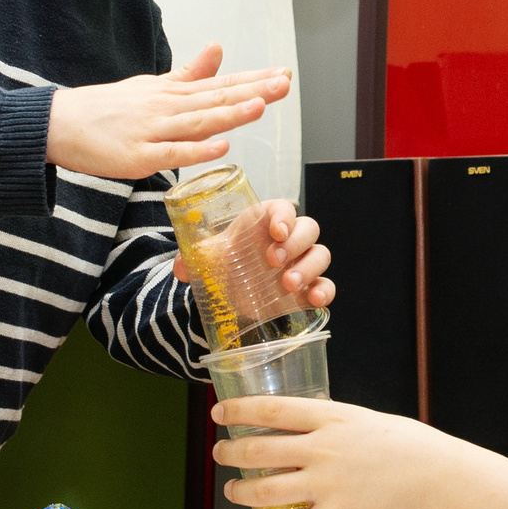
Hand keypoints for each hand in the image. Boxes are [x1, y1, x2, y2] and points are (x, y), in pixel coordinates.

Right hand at [47, 42, 289, 177]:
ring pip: (198, 122)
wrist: (58, 123)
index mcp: (173, 93)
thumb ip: (189, 73)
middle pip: (216, 98)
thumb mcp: (152, 85)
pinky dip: (196, 151)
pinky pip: (171, 154)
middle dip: (253, 91)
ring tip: (260, 106)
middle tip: (284, 83)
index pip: (220, 83)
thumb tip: (218, 48)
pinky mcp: (137, 156)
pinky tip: (219, 147)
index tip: (283, 74)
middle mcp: (167, 108)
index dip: (253, 79)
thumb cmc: (108, 107)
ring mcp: (152, 131)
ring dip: (229, 114)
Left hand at [170, 198, 333, 309]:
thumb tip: (180, 270)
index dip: (285, 217)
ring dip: (309, 268)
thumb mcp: (207, 257)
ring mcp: (301, 263)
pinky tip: (314, 299)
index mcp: (265, 221)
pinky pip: (326, 284)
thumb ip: (192, 258)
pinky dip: (324, 291)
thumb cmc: (225, 262)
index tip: (276, 231)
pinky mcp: (307, 287)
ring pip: (320, 255)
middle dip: (295, 244)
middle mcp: (288, 239)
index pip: (284, 209)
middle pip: (308, 229)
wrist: (230, 289)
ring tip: (288, 284)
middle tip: (273, 261)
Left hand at [215, 396, 507, 508]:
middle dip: (230, 452)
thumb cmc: (413, 448)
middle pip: (257, 449)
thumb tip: (312, 428)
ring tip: (234, 491)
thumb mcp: (369, 422)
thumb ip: (337, 426)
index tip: (219, 412)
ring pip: (263, 490)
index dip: (239, 410)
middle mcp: (322, 448)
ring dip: (241, 492)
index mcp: (332, 419)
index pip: (271, 409)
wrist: (441, 479)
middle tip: (221, 453)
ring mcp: (326, 483)